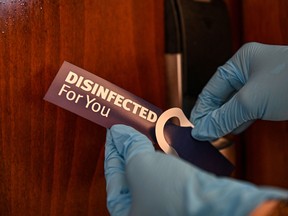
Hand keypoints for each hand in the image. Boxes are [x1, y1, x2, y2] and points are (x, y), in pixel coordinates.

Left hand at [104, 124, 286, 215]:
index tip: (114, 134)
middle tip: (125, 132)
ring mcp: (161, 206)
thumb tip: (119, 133)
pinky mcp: (177, 199)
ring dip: (145, 153)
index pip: (113, 178)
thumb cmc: (172, 194)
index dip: (112, 152)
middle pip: (129, 176)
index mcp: (126, 213)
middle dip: (128, 151)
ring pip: (147, 174)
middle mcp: (143, 212)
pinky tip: (161, 146)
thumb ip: (127, 147)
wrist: (214, 203)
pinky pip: (163, 175)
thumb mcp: (141, 165)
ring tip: (141, 134)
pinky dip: (160, 159)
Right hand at [190, 42, 287, 140]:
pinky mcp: (269, 98)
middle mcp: (247, 72)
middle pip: (221, 98)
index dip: (202, 110)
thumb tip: (202, 131)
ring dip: (225, 121)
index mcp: (239, 63)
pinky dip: (239, 122)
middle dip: (213, 117)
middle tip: (205, 135)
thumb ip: (223, 117)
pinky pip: (246, 111)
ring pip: (233, 106)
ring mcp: (259, 85)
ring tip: (215, 136)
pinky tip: (232, 131)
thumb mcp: (250, 101)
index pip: (211, 89)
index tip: (196, 128)